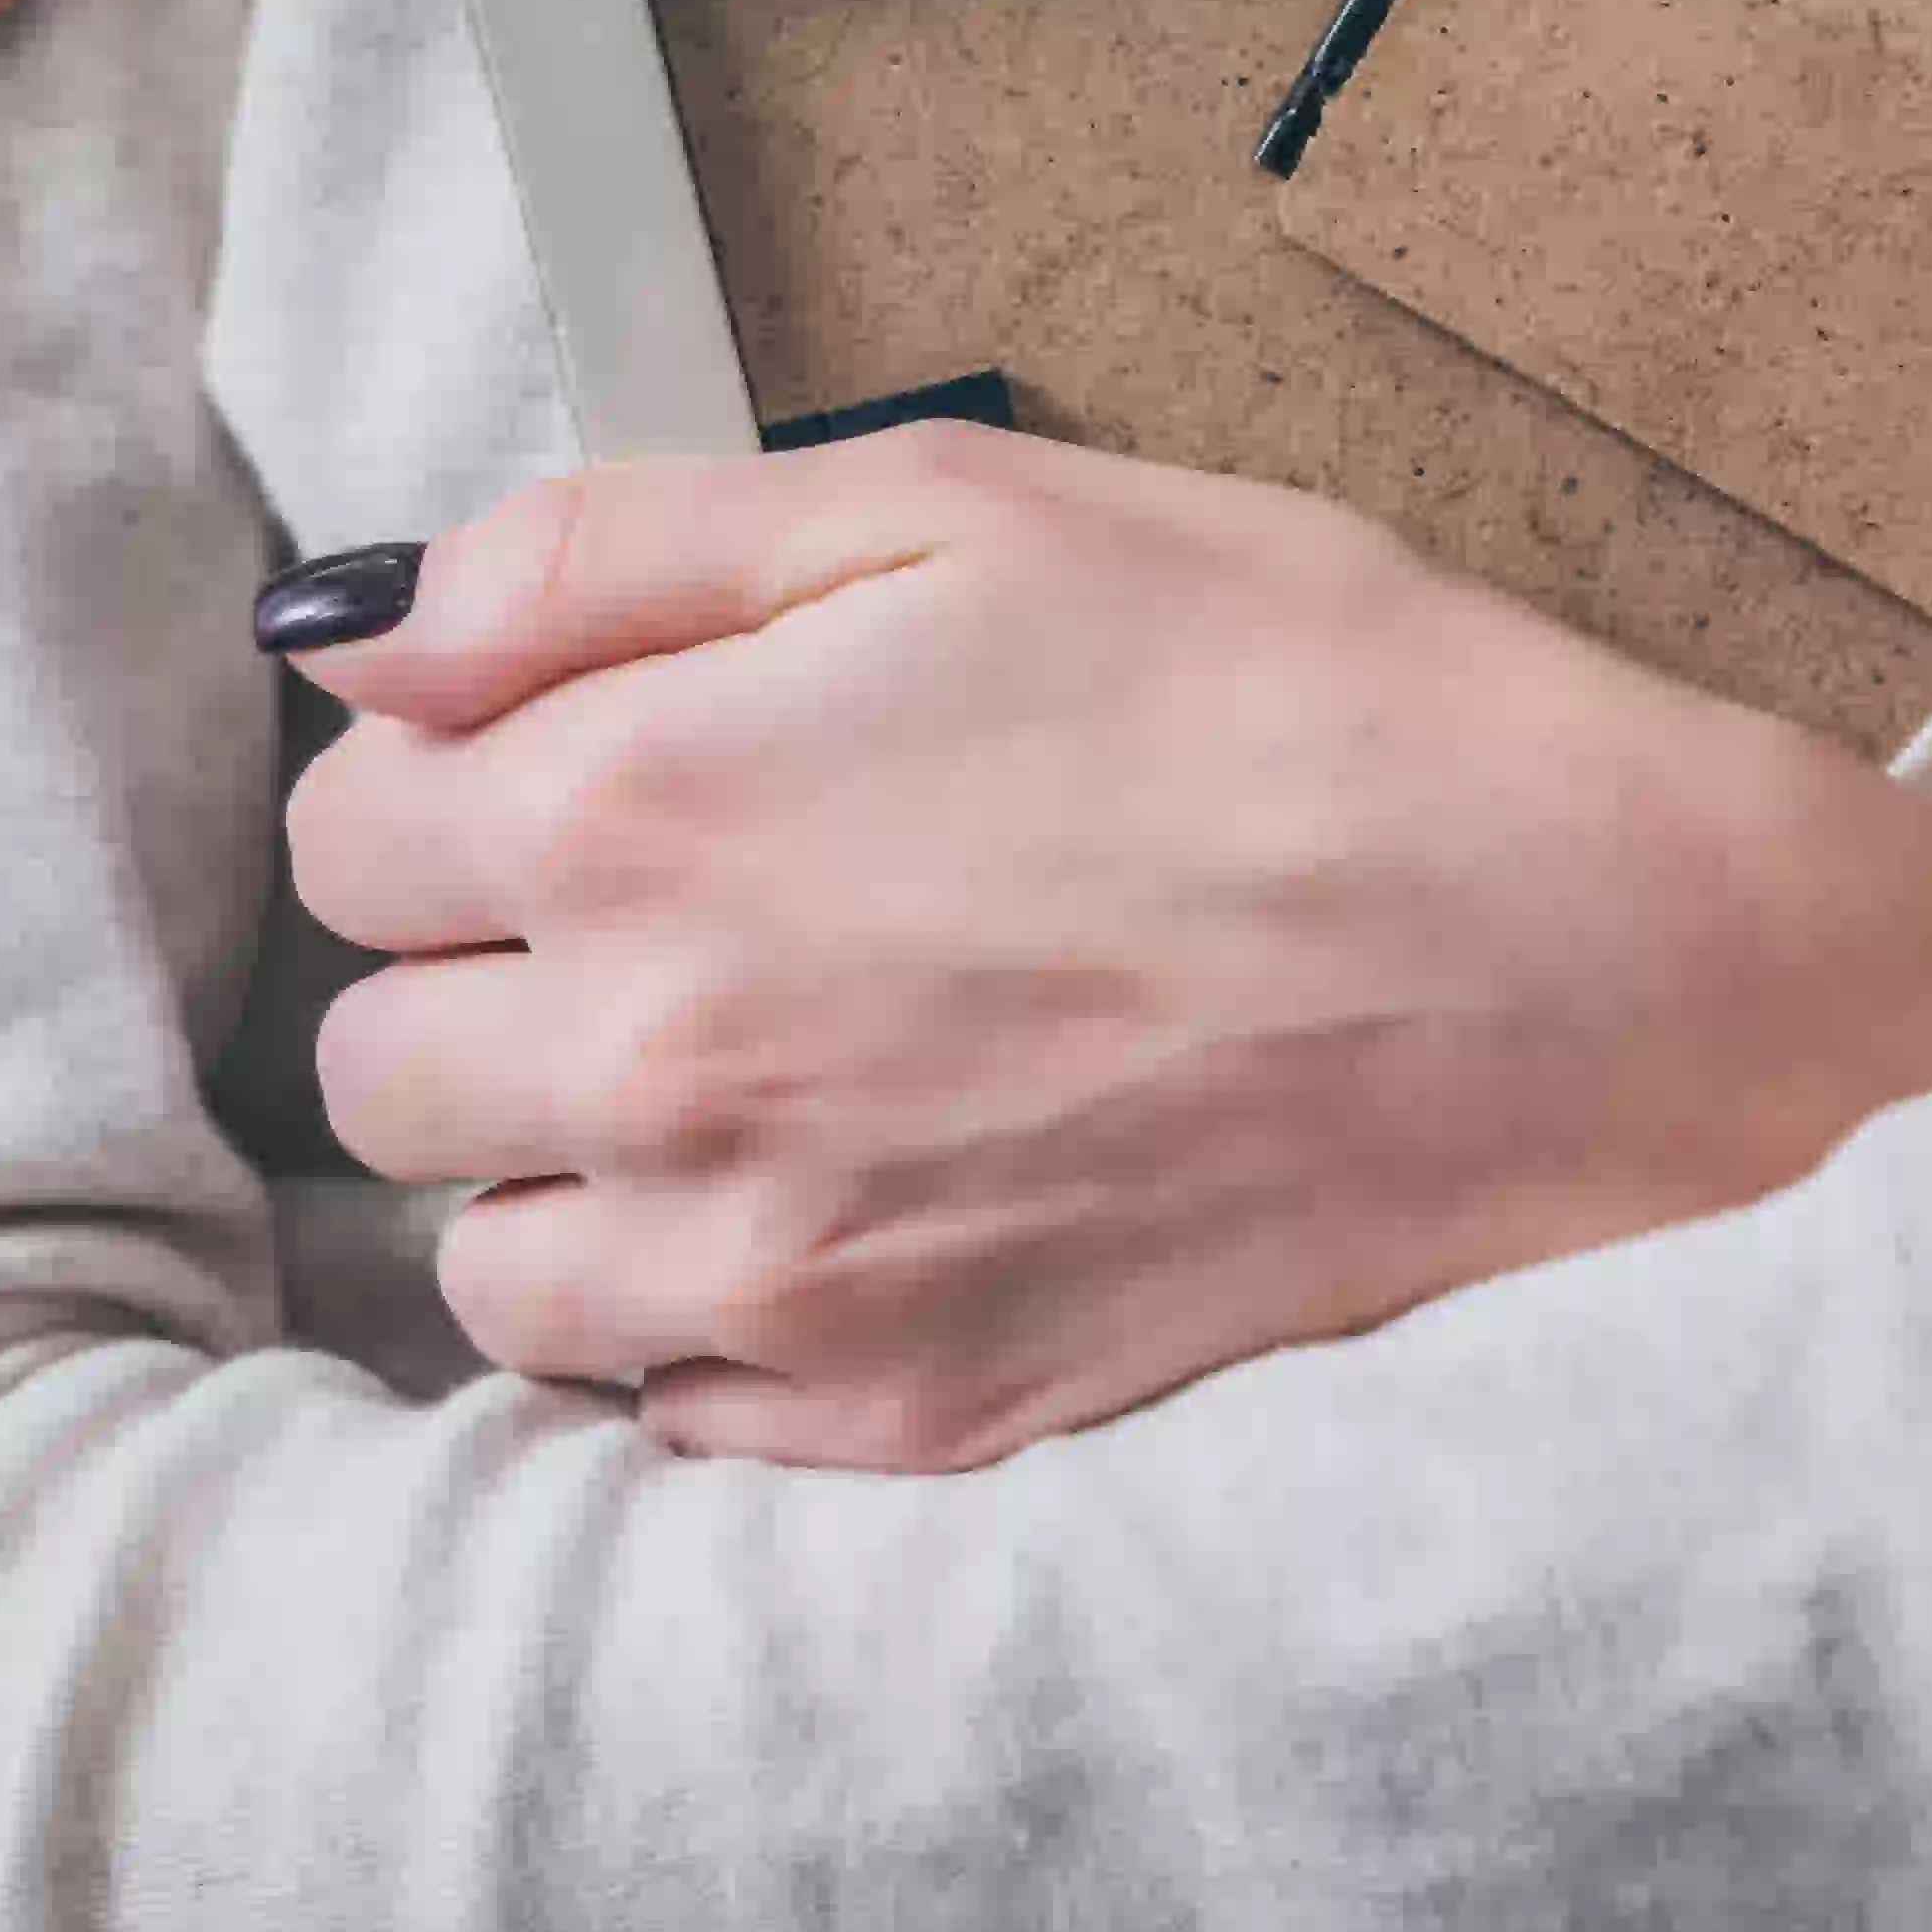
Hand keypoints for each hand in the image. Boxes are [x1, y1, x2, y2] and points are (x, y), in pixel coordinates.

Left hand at [279, 426, 1931, 1471]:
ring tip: (772, 1087)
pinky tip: (867, 1216)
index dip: (459, 777)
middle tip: (699, 922)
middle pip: (381, 1062)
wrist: (1587, 971)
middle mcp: (655, 1067)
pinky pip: (667, 1419)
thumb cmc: (1313, 704)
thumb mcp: (973, 512)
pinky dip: (717, 1336)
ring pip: (494, 1273)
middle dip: (499, 980)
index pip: (344, 827)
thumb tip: (367, 627)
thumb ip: (618, 553)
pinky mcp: (899, 1420)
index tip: (589, 771)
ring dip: (576, 1181)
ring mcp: (773, 1277)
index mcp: (641, 811)